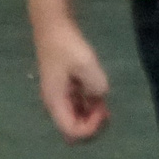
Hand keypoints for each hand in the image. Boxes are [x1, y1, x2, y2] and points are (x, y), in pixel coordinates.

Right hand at [33, 18, 110, 141]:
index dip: (91, 128)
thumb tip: (101, 95)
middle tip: (104, 109)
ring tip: (103, 101)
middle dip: (92, 126)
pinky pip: (77, 107)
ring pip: (76, 120)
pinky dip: (89, 107)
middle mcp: (56, 104)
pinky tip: (99, 95)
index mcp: (56, 102)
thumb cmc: (66, 45)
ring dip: (92, 116)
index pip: (72, 132)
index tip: (102, 110)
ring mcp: (60, 97)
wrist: (54, 26)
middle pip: (73, 131)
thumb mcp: (86, 64)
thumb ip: (97, 85)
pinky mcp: (65, 89)